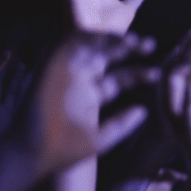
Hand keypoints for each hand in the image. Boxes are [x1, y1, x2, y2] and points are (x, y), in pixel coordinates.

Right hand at [17, 32, 158, 175]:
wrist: (34, 154)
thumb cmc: (65, 151)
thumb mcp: (102, 138)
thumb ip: (122, 124)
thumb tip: (144, 111)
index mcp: (92, 96)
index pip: (120, 79)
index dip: (138, 74)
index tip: (157, 74)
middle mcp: (80, 81)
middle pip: (108, 58)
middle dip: (129, 50)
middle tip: (151, 45)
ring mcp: (65, 73)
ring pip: (91, 47)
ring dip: (111, 40)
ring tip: (134, 40)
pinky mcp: (51, 68)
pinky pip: (66, 45)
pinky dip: (84, 37)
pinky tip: (106, 36)